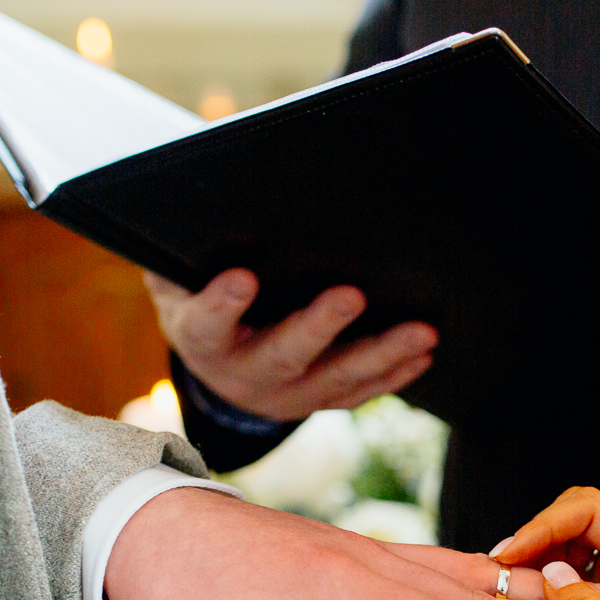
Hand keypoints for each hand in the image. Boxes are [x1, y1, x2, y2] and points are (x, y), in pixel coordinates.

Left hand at [104, 488, 599, 599]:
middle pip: (474, 596)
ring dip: (532, 595)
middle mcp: (363, 556)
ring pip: (466, 573)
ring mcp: (365, 547)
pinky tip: (524, 592)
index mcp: (334, 582)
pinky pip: (441, 566)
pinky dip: (492, 581)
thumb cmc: (164, 599)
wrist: (135, 524)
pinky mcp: (358, 551)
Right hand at [146, 269, 437, 421]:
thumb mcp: (177, 274)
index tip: (241, 279)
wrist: (214, 359)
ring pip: (335, 379)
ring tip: (422, 333)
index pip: (205, 323)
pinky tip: (422, 353)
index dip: (221, 304)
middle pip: (282, 355)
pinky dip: (394, 374)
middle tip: (352, 295)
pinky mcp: (317, 400)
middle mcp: (242, 374)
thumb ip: (185, 250)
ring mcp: (285, 394)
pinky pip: (359, 392)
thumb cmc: (199, 295)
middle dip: (319, 326)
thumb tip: (207, 200)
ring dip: (381, 354)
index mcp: (201, 338)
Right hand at [485, 487, 599, 599]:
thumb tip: (519, 592)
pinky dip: (548, 579)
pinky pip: (575, 566)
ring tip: (511, 589)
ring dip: (538, 558)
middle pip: (575, 515)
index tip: (511, 554)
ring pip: (570, 538)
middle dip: (536, 537)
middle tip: (503, 570)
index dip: (543, 525)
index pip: (587, 510)